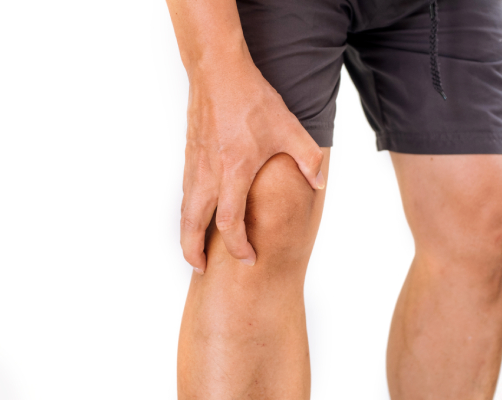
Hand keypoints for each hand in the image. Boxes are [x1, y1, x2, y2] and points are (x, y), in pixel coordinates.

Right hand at [180, 54, 324, 273]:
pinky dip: (187, 213)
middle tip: (201, 268)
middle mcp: (209, 173)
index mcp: (234, 170)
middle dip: (193, 251)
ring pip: (184, 210)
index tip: (249, 257)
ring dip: (186, 234)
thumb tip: (318, 183)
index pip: (230, 222)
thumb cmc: (250, 99)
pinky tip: (197, 216)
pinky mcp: (190, 157)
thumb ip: (308, 158)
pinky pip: (185, 194)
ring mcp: (195, 166)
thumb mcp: (288, 128)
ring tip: (194, 250)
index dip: (239, 246)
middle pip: (191, 224)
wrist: (218, 72)